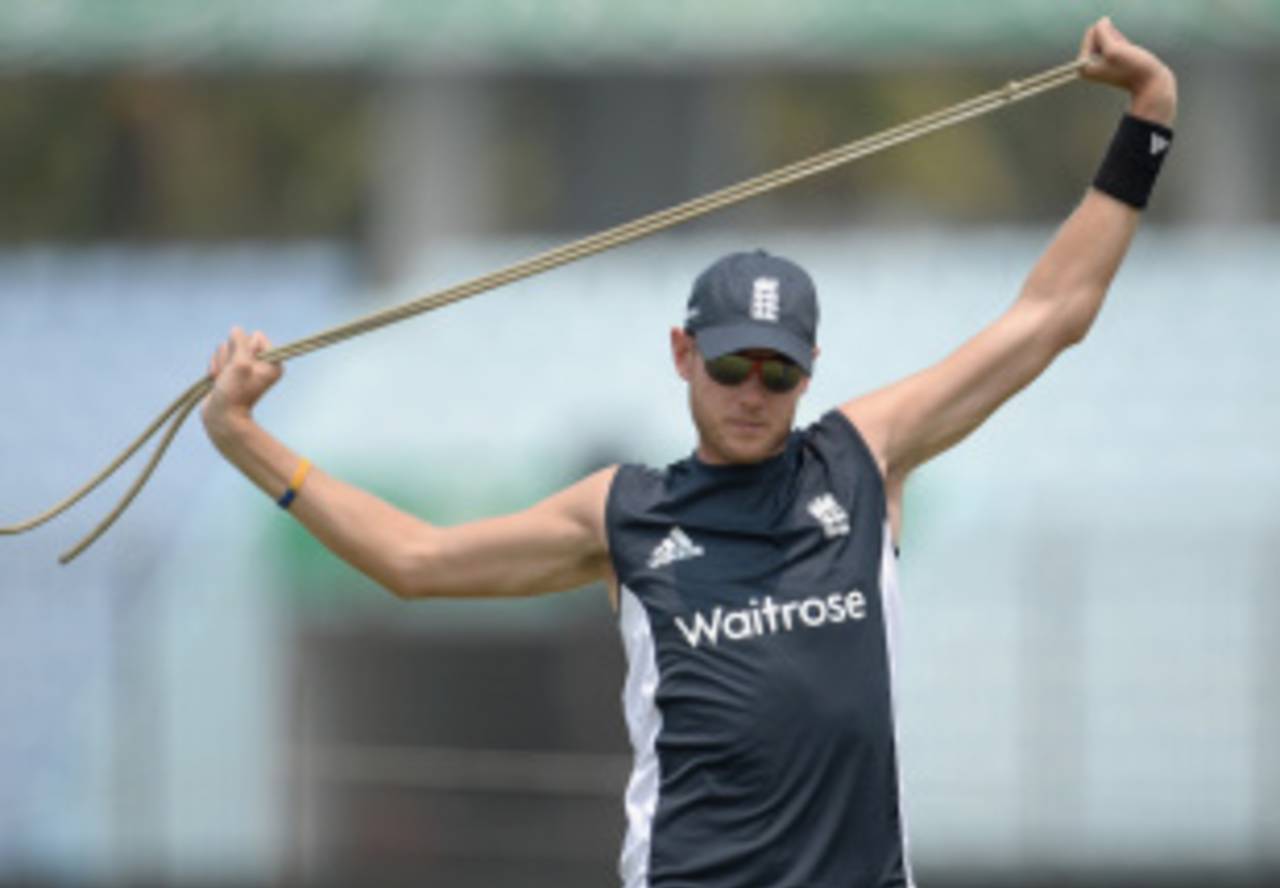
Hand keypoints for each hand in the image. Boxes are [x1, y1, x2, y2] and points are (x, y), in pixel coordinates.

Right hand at [201, 326, 283, 442]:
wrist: (221, 417)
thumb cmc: (234, 393)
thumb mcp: (240, 364)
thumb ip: (240, 342)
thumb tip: (236, 329)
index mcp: (273, 362)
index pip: (257, 336)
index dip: (246, 348)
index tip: (245, 365)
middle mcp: (260, 363)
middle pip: (239, 340)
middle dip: (230, 355)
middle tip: (232, 374)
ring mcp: (244, 367)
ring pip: (226, 348)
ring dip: (221, 363)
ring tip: (224, 379)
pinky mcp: (230, 370)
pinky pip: (218, 357)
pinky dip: (215, 367)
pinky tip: (217, 381)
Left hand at [1078, 16, 1176, 125]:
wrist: (1150, 83)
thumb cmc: (1132, 68)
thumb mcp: (1113, 49)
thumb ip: (1102, 34)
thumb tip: (1100, 23)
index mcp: (1083, 67)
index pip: (1090, 36)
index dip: (1106, 35)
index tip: (1117, 50)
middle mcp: (1088, 67)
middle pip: (1098, 37)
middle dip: (1113, 39)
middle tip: (1124, 55)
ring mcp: (1099, 64)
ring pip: (1108, 38)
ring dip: (1119, 41)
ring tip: (1127, 54)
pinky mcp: (1111, 61)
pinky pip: (1114, 42)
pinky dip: (1121, 42)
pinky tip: (1128, 52)